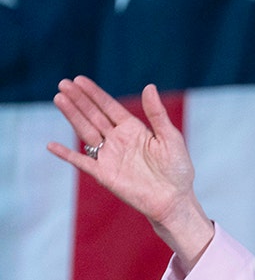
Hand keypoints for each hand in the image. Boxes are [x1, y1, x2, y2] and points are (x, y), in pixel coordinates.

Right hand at [47, 76, 213, 267]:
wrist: (174, 199)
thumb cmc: (177, 168)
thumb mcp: (170, 137)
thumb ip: (157, 114)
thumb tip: (149, 86)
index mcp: (134, 129)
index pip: (110, 107)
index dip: (95, 94)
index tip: (79, 79)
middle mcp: (118, 140)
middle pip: (94, 116)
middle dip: (79, 100)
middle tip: (63, 84)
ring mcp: (109, 156)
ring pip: (85, 132)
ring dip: (72, 116)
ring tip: (59, 99)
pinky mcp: (104, 174)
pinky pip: (82, 162)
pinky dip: (67, 154)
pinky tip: (52, 145)